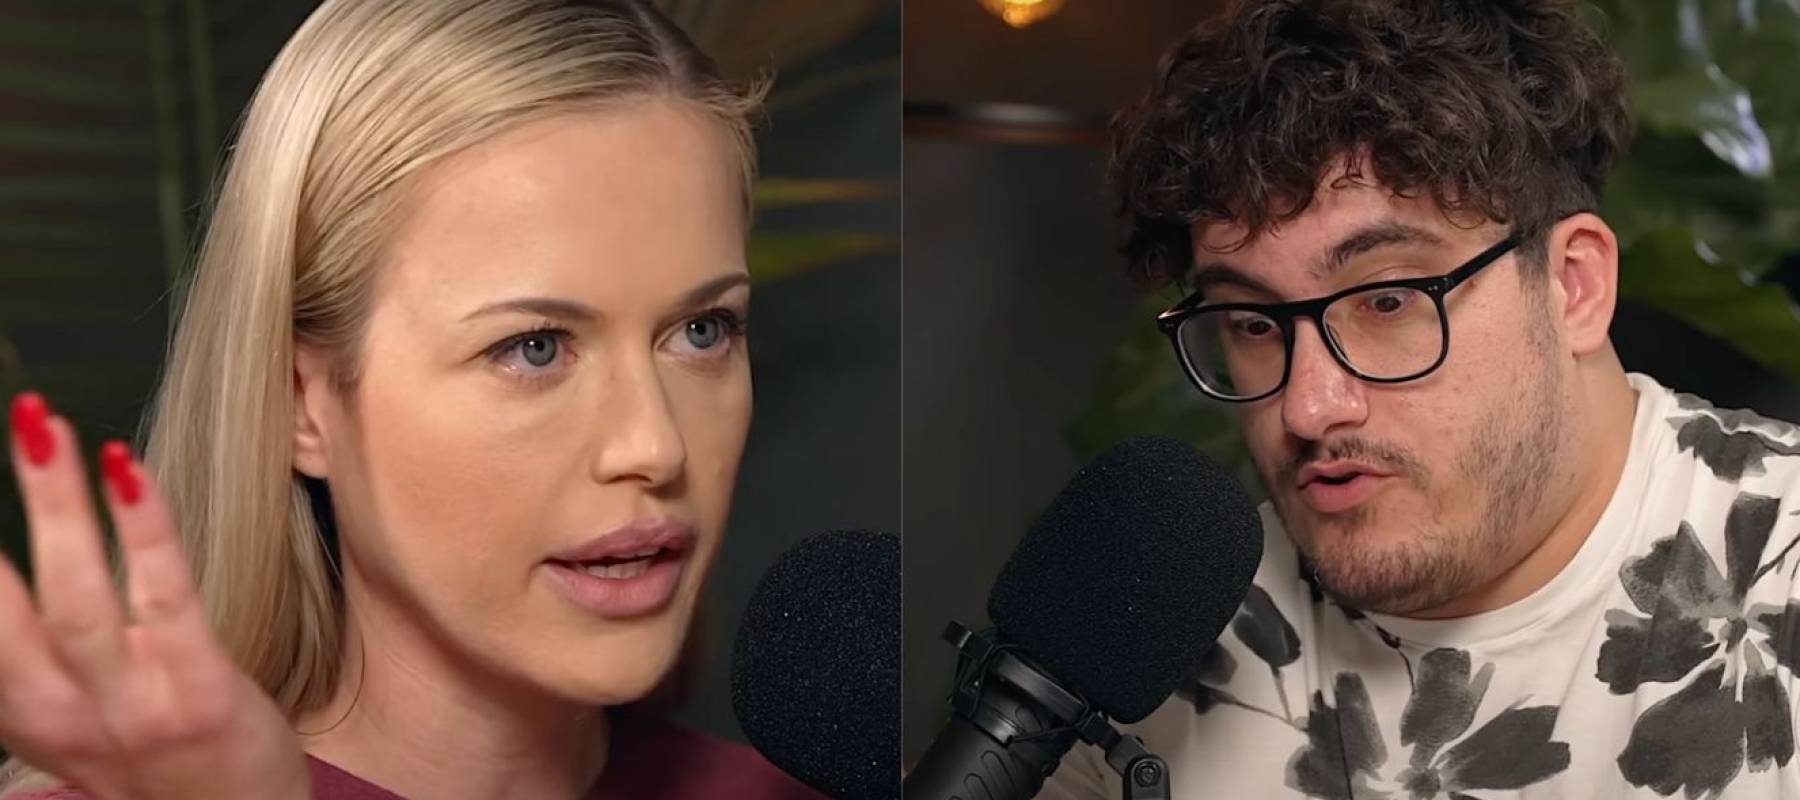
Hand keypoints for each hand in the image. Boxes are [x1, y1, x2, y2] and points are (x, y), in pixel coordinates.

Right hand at [0, 393, 309, 799]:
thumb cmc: (162, 759)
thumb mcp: (75, 719)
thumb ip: (33, 658)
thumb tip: (9, 572)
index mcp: (24, 711)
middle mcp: (61, 713)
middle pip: (1, 601)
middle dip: (4, 511)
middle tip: (11, 423)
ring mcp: (129, 705)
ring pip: (72, 595)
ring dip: (53, 500)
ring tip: (40, 423)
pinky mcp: (197, 690)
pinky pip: (164, 593)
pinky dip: (143, 525)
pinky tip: (125, 467)